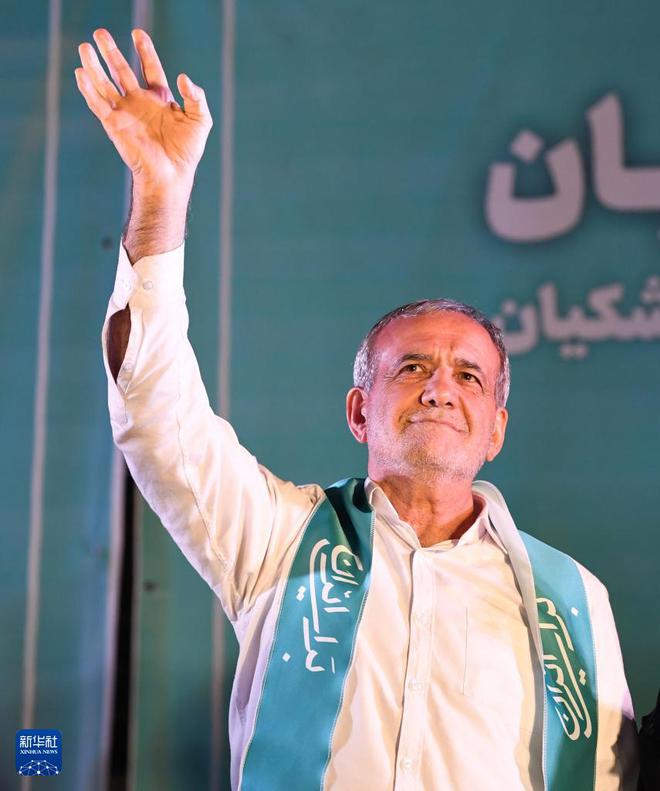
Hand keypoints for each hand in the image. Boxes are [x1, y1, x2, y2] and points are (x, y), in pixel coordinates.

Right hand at [75, 28, 211, 198]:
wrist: (171, 175)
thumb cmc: (187, 151)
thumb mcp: (200, 120)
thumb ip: (196, 97)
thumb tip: (183, 77)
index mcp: (159, 99)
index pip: (150, 68)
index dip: (144, 51)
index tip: (137, 33)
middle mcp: (139, 103)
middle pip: (121, 71)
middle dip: (111, 52)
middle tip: (100, 32)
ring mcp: (125, 113)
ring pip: (105, 84)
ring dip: (94, 66)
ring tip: (84, 46)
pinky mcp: (114, 125)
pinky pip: (98, 103)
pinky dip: (88, 89)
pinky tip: (81, 73)